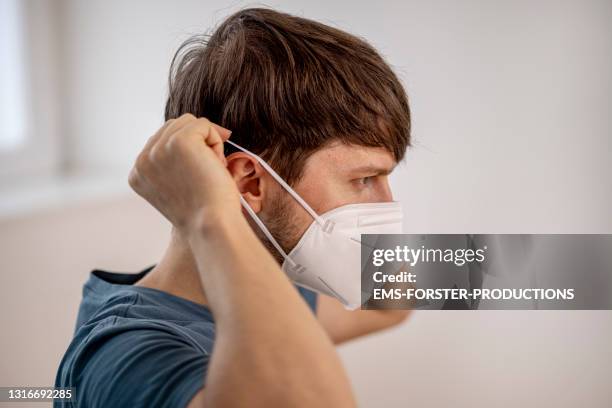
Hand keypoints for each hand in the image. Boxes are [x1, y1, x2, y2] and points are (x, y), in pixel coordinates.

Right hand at [128, 114, 238, 233]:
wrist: (212, 226)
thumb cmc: (205, 213)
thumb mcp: (178, 186)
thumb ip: (172, 164)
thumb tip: (193, 130)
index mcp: (138, 174)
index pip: (160, 141)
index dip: (187, 150)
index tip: (200, 171)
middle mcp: (143, 160)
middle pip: (173, 127)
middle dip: (197, 142)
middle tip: (211, 169)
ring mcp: (159, 149)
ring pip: (189, 123)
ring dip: (208, 142)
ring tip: (213, 168)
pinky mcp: (180, 141)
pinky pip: (204, 125)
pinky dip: (217, 141)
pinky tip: (217, 164)